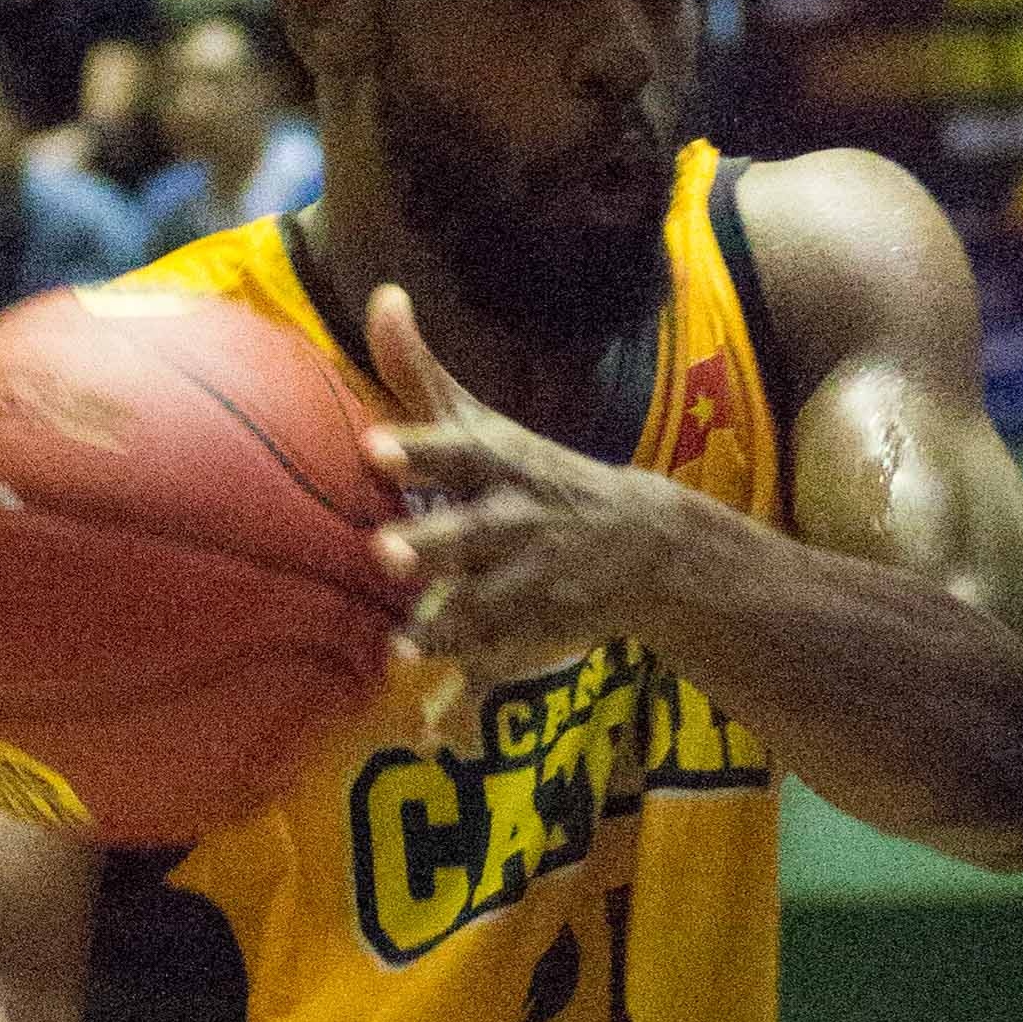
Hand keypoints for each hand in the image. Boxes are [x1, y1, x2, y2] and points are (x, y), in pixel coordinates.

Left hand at [363, 286, 682, 699]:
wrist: (648, 547)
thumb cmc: (536, 479)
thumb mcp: (487, 426)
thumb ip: (423, 372)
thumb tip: (382, 294)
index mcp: (499, 467)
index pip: (457, 451)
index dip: (418, 450)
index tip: (374, 449)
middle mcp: (514, 523)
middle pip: (468, 535)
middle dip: (431, 546)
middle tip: (384, 554)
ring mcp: (526, 584)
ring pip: (482, 610)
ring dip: (445, 629)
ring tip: (402, 648)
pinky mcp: (529, 635)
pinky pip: (494, 670)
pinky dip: (464, 702)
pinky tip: (433, 727)